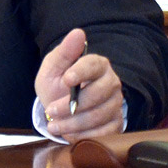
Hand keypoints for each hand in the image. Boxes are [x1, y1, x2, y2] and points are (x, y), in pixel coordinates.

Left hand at [35, 28, 123, 142]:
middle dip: (72, 105)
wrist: (59, 108)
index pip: (94, 65)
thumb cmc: (56, 84)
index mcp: (97, 64)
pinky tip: (67, 133)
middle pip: (99, 94)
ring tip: (54, 125)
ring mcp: (115, 105)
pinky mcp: (116, 124)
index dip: (81, 72)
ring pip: (99, 115)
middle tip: (51, 109)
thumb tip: (78, 32)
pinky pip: (104, 133)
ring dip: (73, 123)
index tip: (66, 79)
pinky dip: (83, 135)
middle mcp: (111, 83)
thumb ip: (64, 52)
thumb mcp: (52, 67)